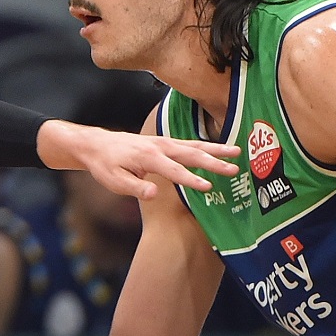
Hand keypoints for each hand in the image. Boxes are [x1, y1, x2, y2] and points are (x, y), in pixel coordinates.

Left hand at [39, 120, 240, 199]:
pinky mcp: (165, 142)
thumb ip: (134, 187)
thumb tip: (154, 193)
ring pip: (195, 145)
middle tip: (234, 169)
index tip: (209, 187)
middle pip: (191, 154)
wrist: (97, 145)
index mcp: (148, 157)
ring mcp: (164, 141)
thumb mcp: (114, 181)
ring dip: (216, 149)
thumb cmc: (105, 165)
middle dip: (213, 162)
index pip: (173, 170)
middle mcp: (159, 146)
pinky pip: (190, 143)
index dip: (191, 180)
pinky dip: (207, 145)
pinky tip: (221, 149)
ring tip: (238, 153)